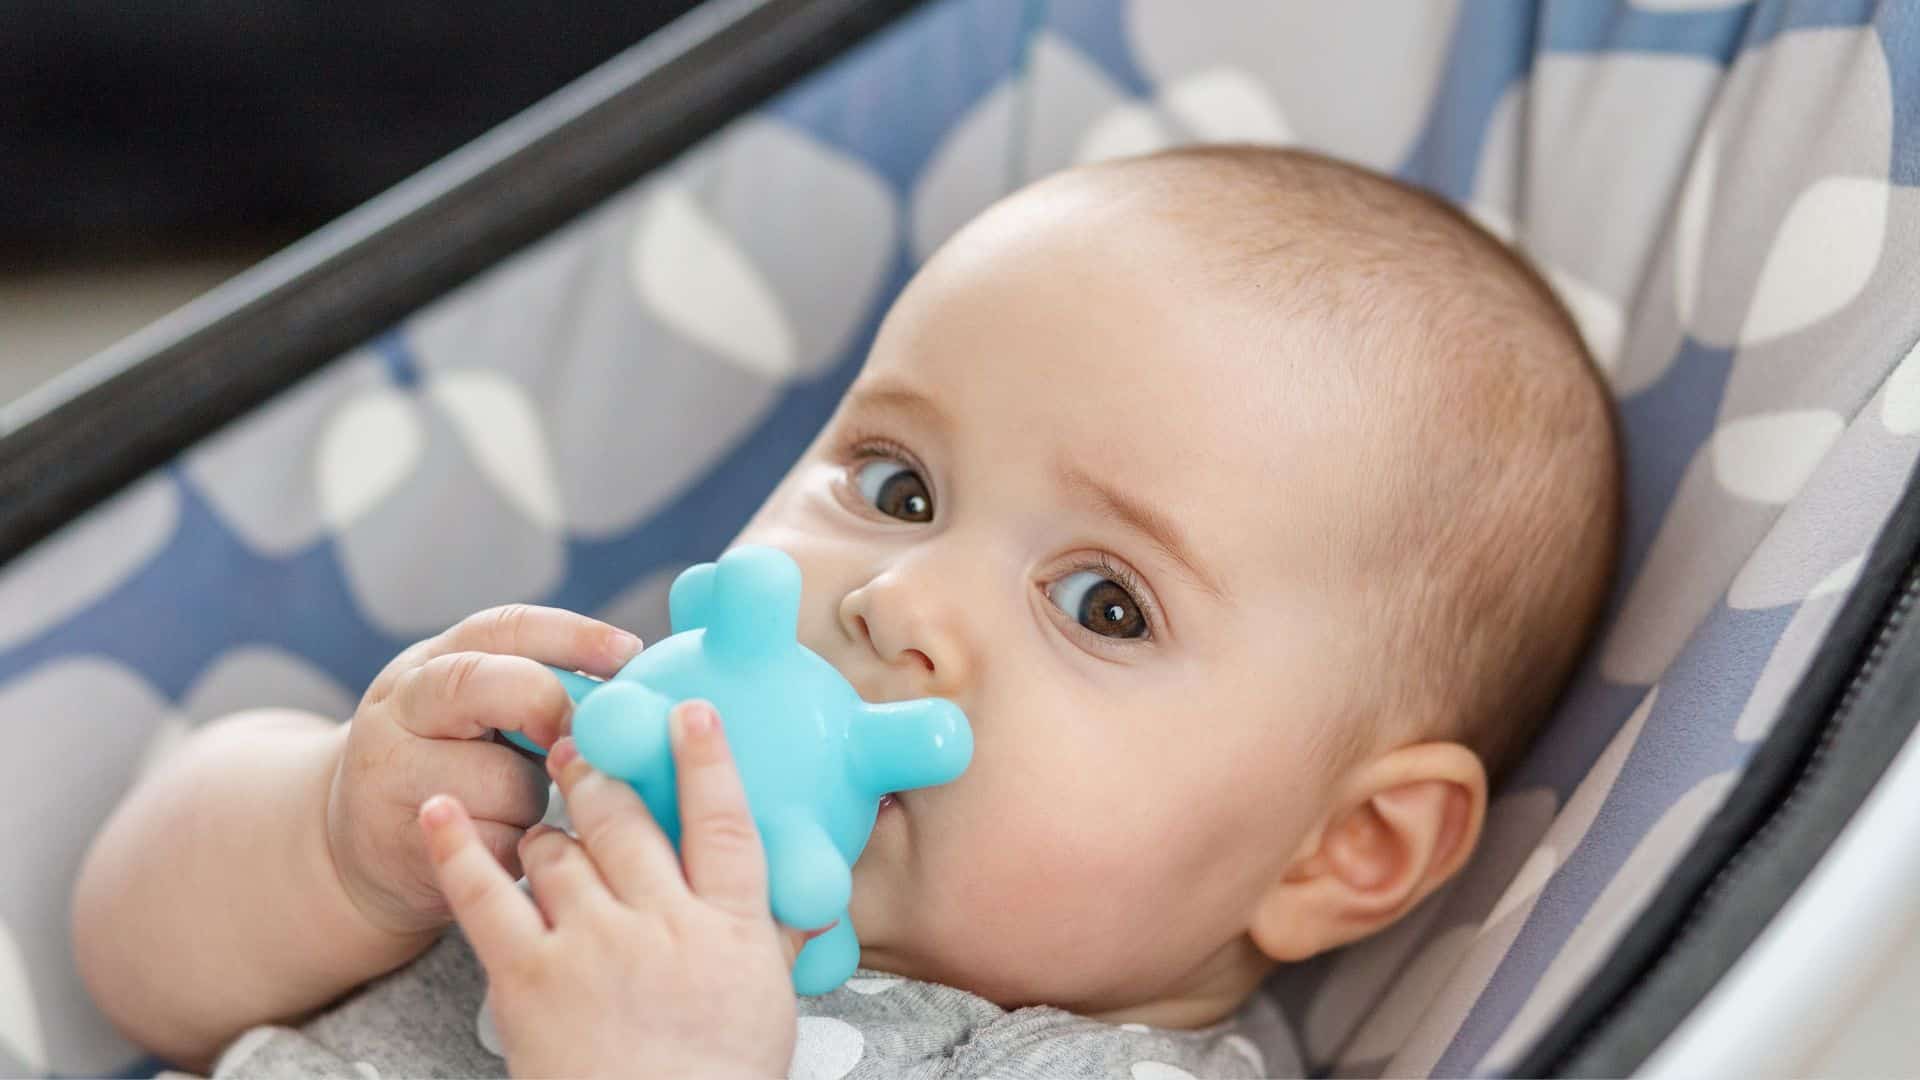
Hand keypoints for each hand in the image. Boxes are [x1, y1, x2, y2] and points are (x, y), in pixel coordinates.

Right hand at [328, 604, 642, 936]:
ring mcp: (394, 778)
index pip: (502, 628)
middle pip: (483, 685)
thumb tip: (634, 684)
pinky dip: (521, 846)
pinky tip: (503, 841)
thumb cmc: (447, 765)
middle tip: (580, 736)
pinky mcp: (412, 845)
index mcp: (428, 665)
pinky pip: (501, 843)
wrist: (354, 851)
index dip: (572, 635)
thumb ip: (533, 686)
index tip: (630, 652)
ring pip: (504, 778)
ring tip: (519, 804)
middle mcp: (400, 709)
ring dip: (536, 797)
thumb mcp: (470, 710)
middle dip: (548, 706)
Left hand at [420, 701, 799, 1079]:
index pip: (723, 821)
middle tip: (585, 745)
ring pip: (559, 848)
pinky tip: (441, 810)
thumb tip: (817, 896)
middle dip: (602, 773)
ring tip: (547, 822)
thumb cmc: (719, 1079)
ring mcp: (592, 944)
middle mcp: (662, 922)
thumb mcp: (768, 1003)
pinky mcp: (528, 976)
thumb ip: (780, 937)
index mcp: (729, 926)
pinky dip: (458, 847)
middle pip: (627, 819)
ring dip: (549, 826)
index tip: (690, 713)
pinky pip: (484, 894)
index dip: (706, 759)